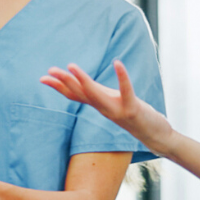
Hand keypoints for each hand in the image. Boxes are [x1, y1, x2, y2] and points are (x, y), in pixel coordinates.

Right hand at [40, 60, 172, 154]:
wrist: (156, 137)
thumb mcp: (114, 103)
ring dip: (83, 80)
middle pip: (80, 94)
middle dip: (64, 82)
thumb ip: (100, 94)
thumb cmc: (135, 117)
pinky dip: (121, 77)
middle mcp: (105, 109)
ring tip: (71, 66)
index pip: (75, 95)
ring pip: (96, 95)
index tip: (43, 77)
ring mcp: (117, 110)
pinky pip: (126, 91)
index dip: (59, 86)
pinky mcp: (132, 110)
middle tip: (49, 71)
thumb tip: (86, 84)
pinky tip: (117, 63)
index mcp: (100, 104)